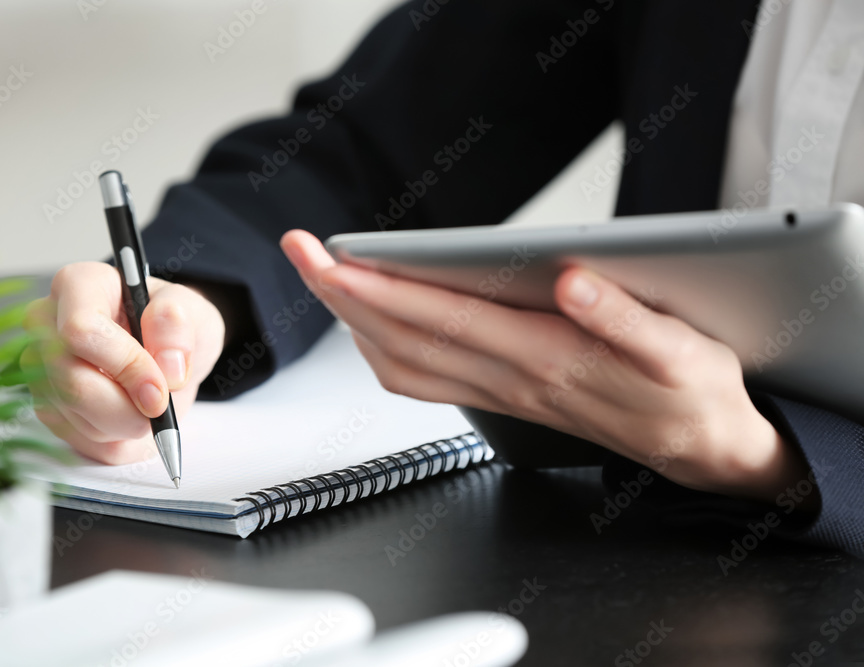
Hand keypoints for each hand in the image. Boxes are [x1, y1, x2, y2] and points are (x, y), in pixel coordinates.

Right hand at [21, 262, 224, 463]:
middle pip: (71, 382)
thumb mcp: (193, 312)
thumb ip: (180, 325)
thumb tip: (168, 364)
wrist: (165, 352)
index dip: (124, 366)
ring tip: (150, 404)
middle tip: (160, 409)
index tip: (160, 389)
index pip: (80, 330)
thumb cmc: (170, 324)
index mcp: (79, 285)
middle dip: (125, 409)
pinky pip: (84, 442)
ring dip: (126, 424)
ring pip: (77, 418)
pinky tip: (134, 416)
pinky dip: (120, 440)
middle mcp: (47, 324)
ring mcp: (41, 369)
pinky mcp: (49, 407)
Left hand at [280, 230, 811, 503]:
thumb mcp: (683, 352)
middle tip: (299, 249)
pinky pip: (422, 381)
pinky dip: (382, 349)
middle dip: (344, 295)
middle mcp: (512, 383)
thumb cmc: (690, 391)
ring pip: (403, 366)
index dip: (384, 288)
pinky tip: (371, 323)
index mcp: (550, 360)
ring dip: (354, 322)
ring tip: (324, 277)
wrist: (699, 449)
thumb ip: (625, 319)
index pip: (446, 319)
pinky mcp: (502, 400)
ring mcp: (500, 397)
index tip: (335, 257)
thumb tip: (572, 280)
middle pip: (405, 341)